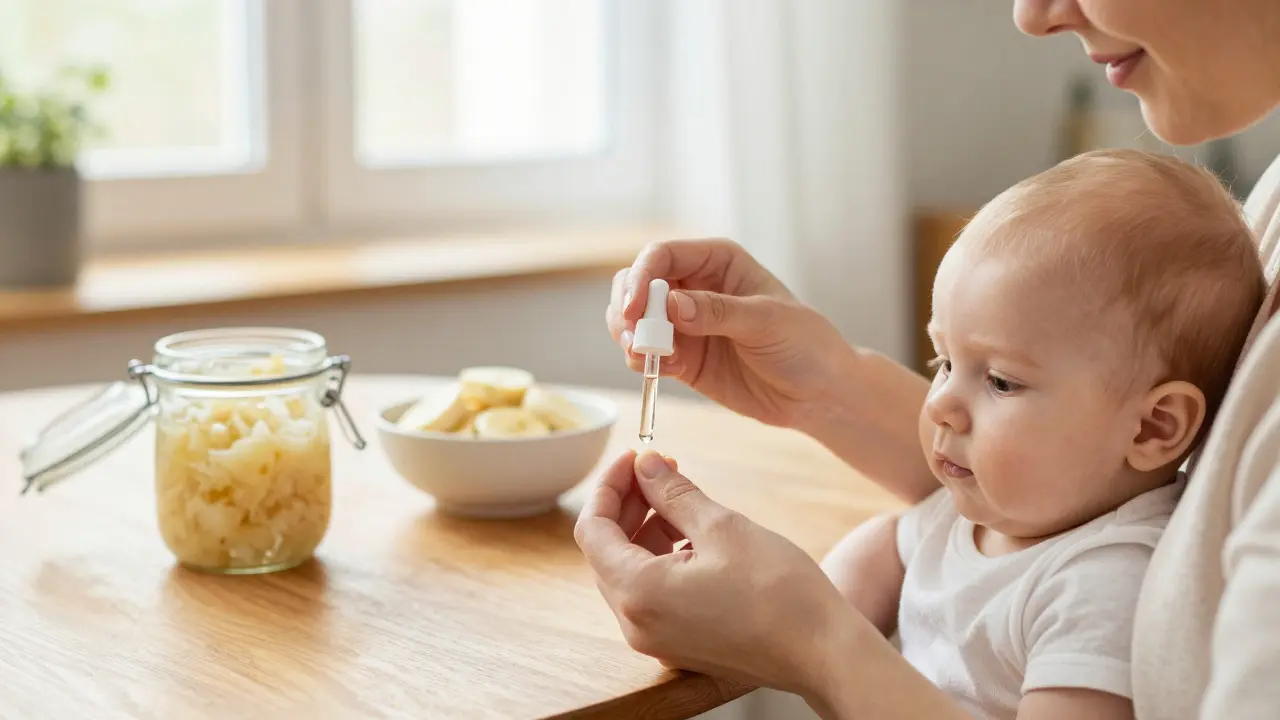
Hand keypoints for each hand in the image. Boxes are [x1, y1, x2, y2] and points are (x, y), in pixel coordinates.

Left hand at [573, 448, 855, 700]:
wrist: (824, 653)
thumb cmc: (779, 592)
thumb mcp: (723, 527)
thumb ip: (674, 494)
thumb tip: (646, 465)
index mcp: (638, 593)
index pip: (592, 529)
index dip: (609, 486)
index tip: (634, 459)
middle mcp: (636, 623)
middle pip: (607, 552)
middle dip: (629, 505)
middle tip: (660, 471)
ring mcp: (657, 639)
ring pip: (630, 572)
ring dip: (647, 530)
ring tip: (683, 501)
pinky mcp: (679, 644)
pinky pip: (653, 594)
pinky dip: (663, 559)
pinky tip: (695, 538)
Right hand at [607, 238, 849, 428]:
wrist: (817, 393)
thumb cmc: (805, 344)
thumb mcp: (767, 321)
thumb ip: (719, 311)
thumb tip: (672, 305)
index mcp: (717, 261)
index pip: (662, 256)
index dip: (640, 277)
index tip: (633, 310)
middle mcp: (694, 286)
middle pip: (636, 283)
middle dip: (626, 308)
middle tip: (633, 337)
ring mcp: (684, 323)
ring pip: (633, 319)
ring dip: (628, 337)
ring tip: (645, 357)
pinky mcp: (681, 357)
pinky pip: (646, 354)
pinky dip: (643, 361)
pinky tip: (666, 371)